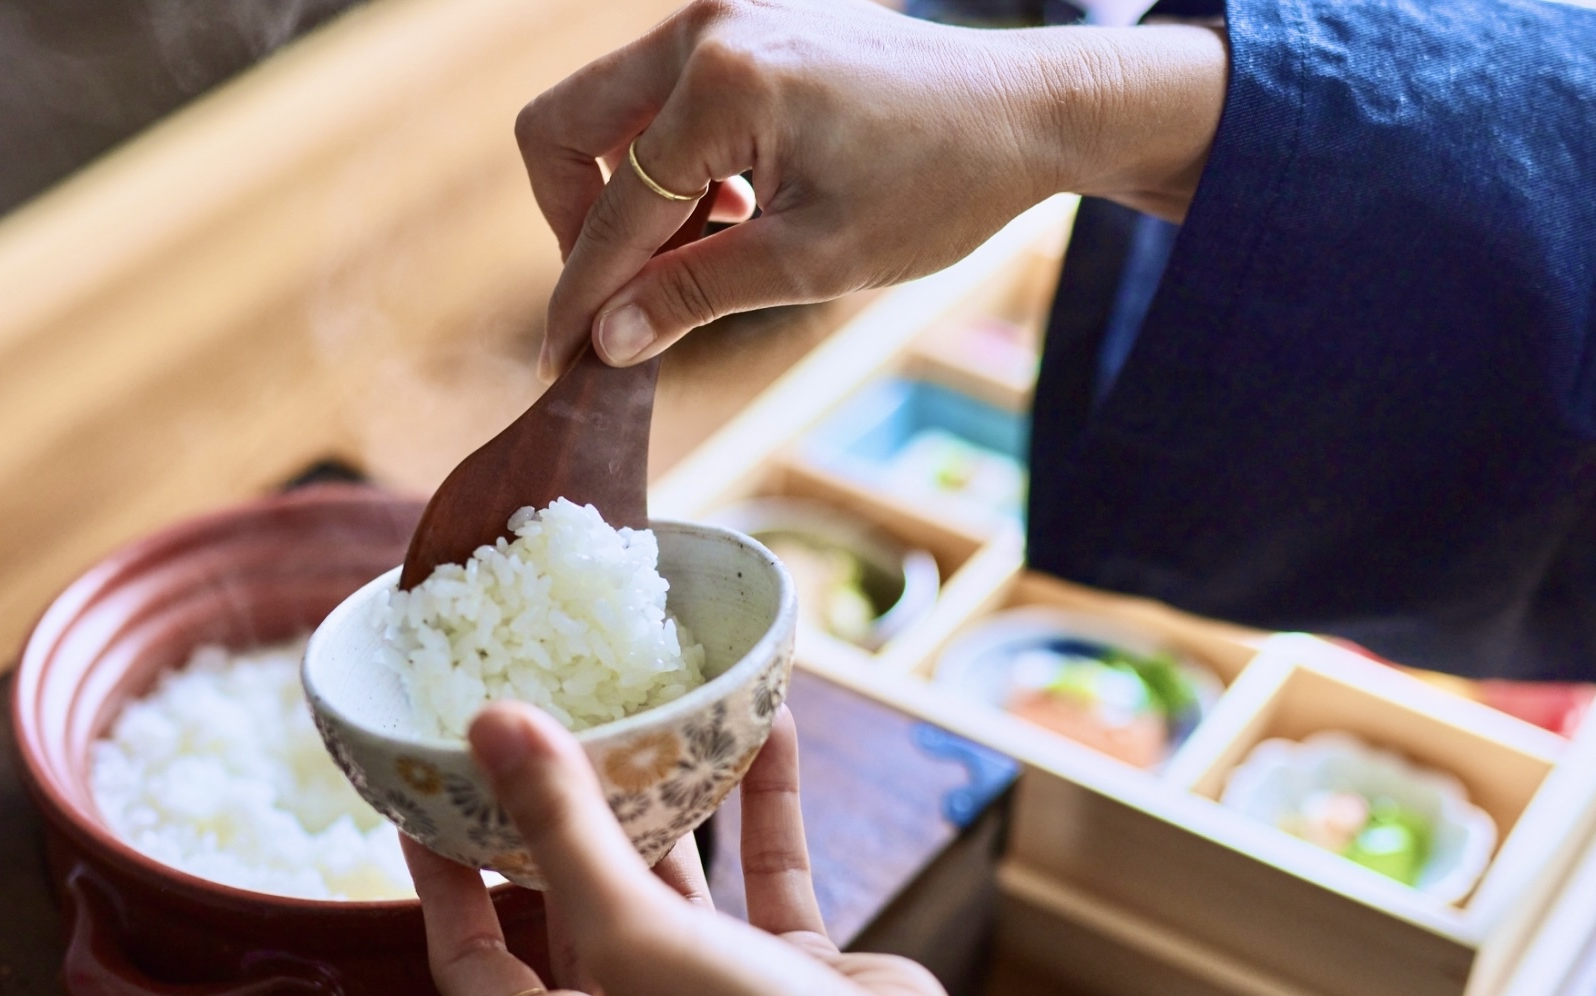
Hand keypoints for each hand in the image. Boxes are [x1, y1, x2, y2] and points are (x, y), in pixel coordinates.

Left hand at [403, 702, 1031, 995]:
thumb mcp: (639, 940)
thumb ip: (566, 831)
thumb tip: (491, 725)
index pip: (471, 957)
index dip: (441, 880)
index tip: (427, 795)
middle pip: (573, 902)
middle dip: (559, 816)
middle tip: (540, 726)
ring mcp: (719, 993)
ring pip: (676, 878)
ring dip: (669, 799)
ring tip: (651, 709)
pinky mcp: (797, 971)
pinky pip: (769, 872)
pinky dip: (763, 805)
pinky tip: (764, 729)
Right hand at [518, 0, 1227, 379]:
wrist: (1031, 111)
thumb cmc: (941, 183)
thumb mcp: (814, 261)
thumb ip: (695, 294)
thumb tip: (606, 341)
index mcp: (720, 83)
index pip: (611, 211)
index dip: (581, 298)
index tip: (564, 362)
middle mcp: (705, 28)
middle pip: (563, 127)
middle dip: (576, 225)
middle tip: (619, 298)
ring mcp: (723, 17)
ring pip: (608, 114)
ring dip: (628, 197)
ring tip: (696, 263)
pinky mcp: (744, 26)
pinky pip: (660, 100)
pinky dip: (672, 167)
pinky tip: (731, 217)